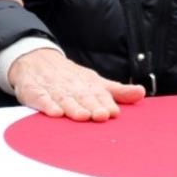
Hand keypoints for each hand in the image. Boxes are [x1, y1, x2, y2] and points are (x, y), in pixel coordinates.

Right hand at [8, 48, 146, 120]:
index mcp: (88, 83)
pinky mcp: (35, 92)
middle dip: (92, 106)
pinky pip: (41, 98)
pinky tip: (55, 113)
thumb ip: (117, 91)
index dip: (106, 103)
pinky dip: (47, 105)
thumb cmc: (71, 78)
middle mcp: (72, 86)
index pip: (99, 94)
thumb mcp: (95, 82)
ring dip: (73, 107)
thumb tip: (141, 93)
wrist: (37, 61)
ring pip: (64, 99)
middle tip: (101, 116)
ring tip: (82, 116)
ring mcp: (53, 89)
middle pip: (83, 97)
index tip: (114, 113)